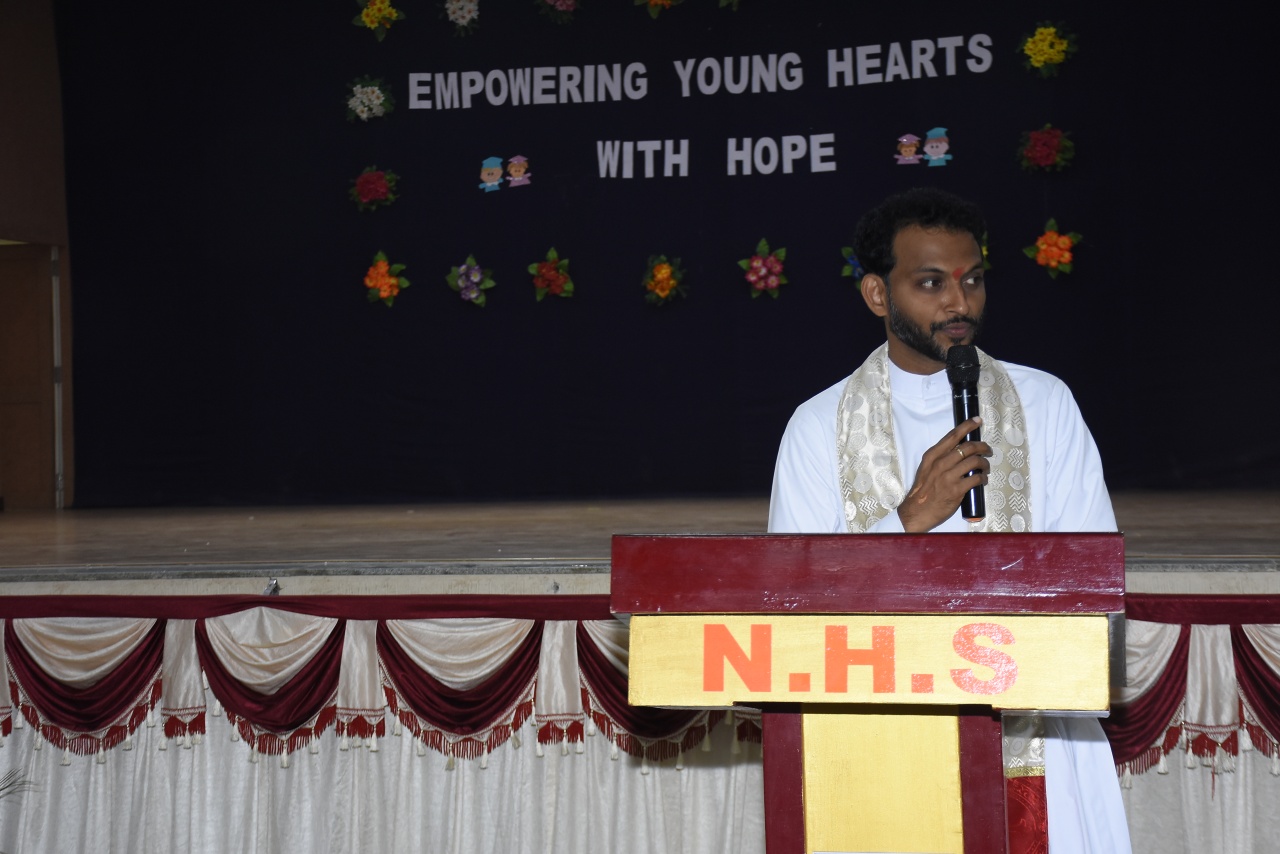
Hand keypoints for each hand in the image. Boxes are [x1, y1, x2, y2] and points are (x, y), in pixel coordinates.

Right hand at [897, 417, 990, 532]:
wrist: (917, 511)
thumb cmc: (923, 489)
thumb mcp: (927, 468)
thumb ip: (941, 458)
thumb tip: (960, 451)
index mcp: (932, 456)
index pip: (952, 436)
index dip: (967, 426)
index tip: (977, 420)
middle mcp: (940, 463)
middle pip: (968, 447)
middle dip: (982, 446)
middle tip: (987, 450)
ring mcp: (949, 476)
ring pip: (975, 461)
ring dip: (985, 463)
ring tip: (986, 467)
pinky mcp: (956, 490)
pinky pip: (977, 478)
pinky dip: (983, 478)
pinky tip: (983, 480)